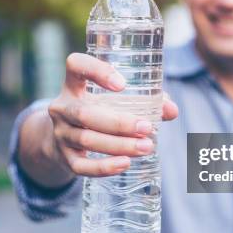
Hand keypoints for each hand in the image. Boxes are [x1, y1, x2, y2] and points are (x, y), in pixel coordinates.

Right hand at [47, 53, 177, 177]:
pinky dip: (104, 166)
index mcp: (73, 84)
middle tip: (146, 127)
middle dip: (119, 123)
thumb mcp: (111, 101)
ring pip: (87, 140)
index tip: (122, 84)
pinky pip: (82, 166)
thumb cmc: (97, 113)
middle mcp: (62, 107)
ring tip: (145, 147)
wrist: (61, 142)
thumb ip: (143, 101)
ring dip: (119, 145)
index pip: (76, 65)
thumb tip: (171, 110)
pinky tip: (125, 164)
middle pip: (85, 113)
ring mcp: (60, 133)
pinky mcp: (64, 158)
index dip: (97, 71)